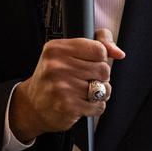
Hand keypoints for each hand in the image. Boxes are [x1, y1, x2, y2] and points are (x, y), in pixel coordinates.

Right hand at [8, 28, 125, 143]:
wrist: (33, 105)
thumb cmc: (53, 77)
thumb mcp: (69, 52)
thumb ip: (98, 43)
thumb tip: (118, 53)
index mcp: (57, 48)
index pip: (99, 49)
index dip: (99, 59)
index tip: (89, 64)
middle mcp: (57, 66)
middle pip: (104, 69)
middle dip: (99, 77)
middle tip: (84, 80)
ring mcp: (62, 87)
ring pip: (103, 89)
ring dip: (98, 94)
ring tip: (83, 93)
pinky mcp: (68, 106)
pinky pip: (99, 106)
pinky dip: (94, 107)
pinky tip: (81, 104)